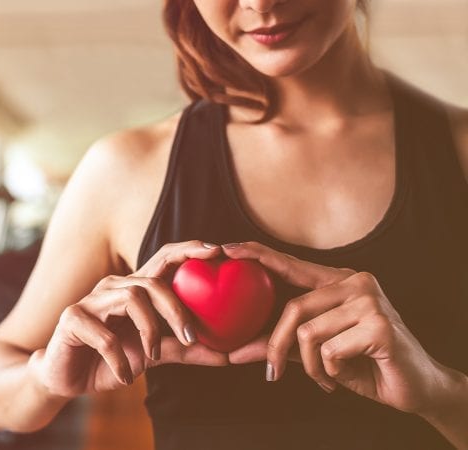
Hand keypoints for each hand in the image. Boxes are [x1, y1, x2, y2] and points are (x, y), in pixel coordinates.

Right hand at [30, 241, 228, 397]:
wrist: (66, 380)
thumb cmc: (110, 362)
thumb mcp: (152, 357)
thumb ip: (184, 351)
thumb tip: (227, 355)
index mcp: (133, 291)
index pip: (163, 261)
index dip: (188, 250)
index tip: (217, 253)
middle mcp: (113, 288)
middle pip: (150, 281)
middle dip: (175, 307)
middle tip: (192, 336)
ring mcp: (91, 301)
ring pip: (131, 298)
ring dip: (149, 331)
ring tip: (152, 358)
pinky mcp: (72, 319)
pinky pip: (104, 335)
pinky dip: (120, 360)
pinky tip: (125, 376)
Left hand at [223, 241, 457, 414]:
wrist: (415, 388)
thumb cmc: (364, 365)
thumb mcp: (317, 352)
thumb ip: (281, 344)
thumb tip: (234, 351)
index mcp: (339, 282)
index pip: (292, 265)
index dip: (259, 255)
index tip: (228, 248)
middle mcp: (355, 282)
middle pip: (294, 308)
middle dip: (276, 345)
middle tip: (271, 372)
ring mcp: (370, 300)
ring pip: (309, 333)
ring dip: (311, 366)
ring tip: (326, 377)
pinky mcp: (379, 324)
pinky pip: (330, 351)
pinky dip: (330, 371)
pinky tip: (347, 376)